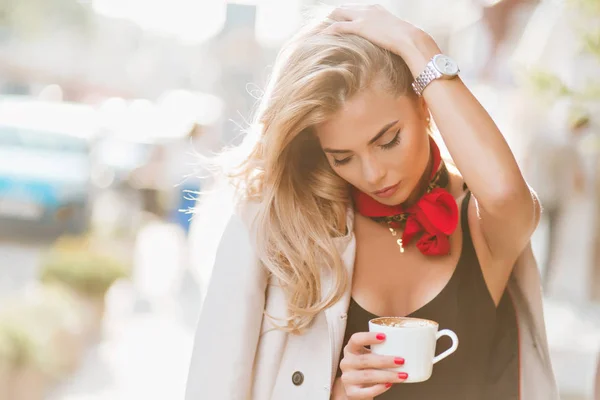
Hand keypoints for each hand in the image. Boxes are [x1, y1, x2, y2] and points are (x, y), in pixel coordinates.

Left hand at [325, 4, 440, 74]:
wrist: (411, 39)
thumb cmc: (406, 42)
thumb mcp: (394, 37)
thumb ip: (386, 38)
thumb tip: (386, 49)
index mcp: (376, 10)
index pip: (354, 9)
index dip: (344, 17)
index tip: (337, 25)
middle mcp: (368, 10)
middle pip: (343, 8)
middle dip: (332, 17)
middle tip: (322, 27)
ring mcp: (363, 17)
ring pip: (338, 13)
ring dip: (327, 22)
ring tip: (318, 31)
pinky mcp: (360, 27)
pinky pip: (338, 26)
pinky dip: (328, 30)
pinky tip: (321, 36)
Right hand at [337, 332, 407, 398]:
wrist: (355, 389)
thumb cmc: (366, 369)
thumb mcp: (368, 357)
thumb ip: (379, 351)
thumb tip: (404, 346)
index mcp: (350, 350)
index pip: (355, 339)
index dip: (368, 337)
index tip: (384, 336)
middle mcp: (346, 363)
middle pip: (365, 360)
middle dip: (385, 360)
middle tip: (401, 360)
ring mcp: (347, 378)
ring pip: (368, 376)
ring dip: (387, 375)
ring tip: (402, 375)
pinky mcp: (351, 392)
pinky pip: (366, 391)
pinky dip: (379, 388)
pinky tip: (389, 384)